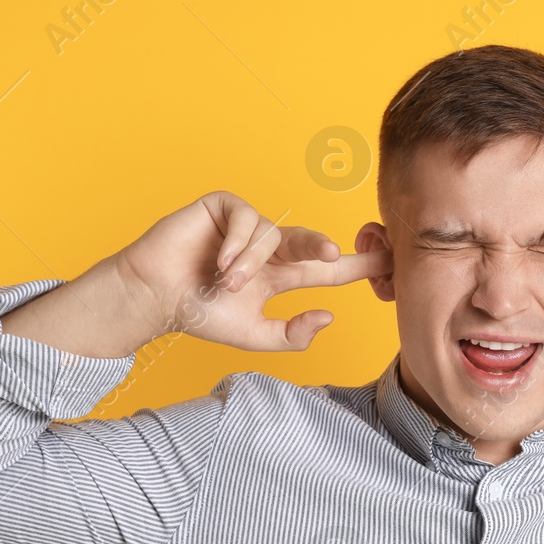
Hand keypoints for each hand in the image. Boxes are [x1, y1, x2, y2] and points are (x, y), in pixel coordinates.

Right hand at [115, 190, 390, 351]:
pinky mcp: (223, 207)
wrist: (154, 298)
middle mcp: (269, 248)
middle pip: (311, 243)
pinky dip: (236, 243)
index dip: (357, 267)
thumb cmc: (199, 313)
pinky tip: (218, 262)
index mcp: (280, 275)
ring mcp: (246, 226)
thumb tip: (329, 318)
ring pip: (270, 237)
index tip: (389, 266)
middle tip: (334, 256)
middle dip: (324, 248)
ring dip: (250, 264)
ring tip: (226, 282)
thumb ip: (292, 334)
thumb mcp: (253, 336)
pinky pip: (245, 218)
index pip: (326, 271)